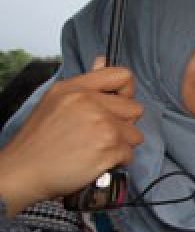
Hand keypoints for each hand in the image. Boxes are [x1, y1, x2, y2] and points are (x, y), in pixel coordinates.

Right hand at [0, 64, 143, 213]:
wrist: (23, 171)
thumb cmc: (38, 140)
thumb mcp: (55, 101)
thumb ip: (85, 83)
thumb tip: (102, 60)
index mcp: (75, 89)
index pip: (122, 76)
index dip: (126, 92)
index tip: (118, 105)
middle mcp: (90, 103)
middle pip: (134, 109)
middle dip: (123, 124)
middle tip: (100, 134)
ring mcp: (102, 126)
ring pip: (135, 134)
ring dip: (121, 145)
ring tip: (96, 149)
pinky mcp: (108, 149)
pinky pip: (129, 154)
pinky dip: (117, 161)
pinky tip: (97, 162)